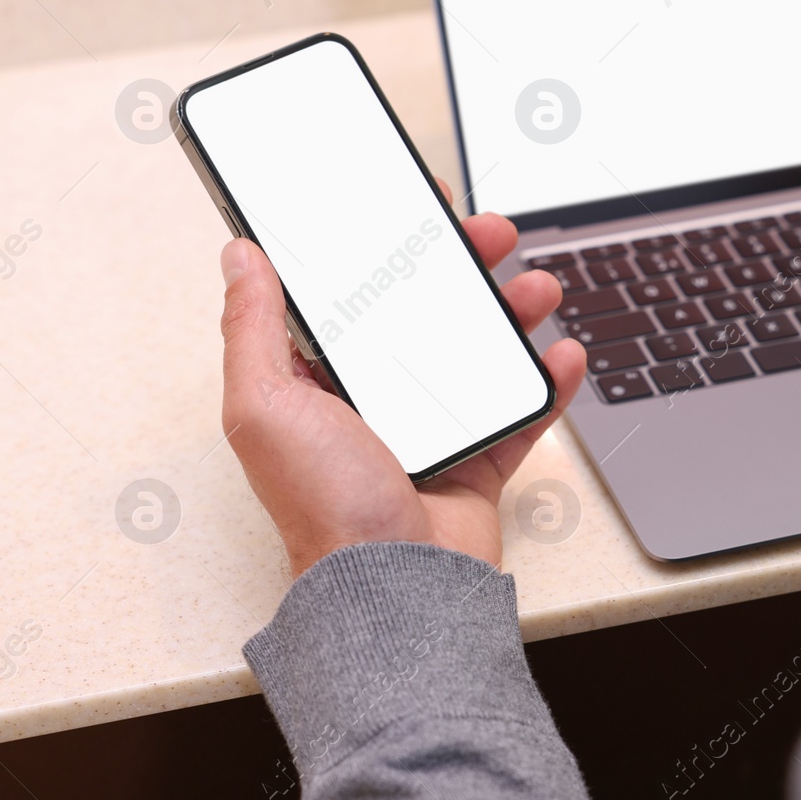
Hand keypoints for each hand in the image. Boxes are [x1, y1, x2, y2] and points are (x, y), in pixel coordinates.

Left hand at [217, 195, 584, 575]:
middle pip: (426, 312)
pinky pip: (523, 410)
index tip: (413, 209)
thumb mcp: (263, 406)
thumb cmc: (323, 506)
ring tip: (537, 287)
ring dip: (513, 312)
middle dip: (463, 266)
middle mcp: (376, 399)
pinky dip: (549, 382)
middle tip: (491, 233)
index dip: (383, 248)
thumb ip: (251, 328)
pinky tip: (562, 354)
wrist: (396, 590)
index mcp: (319, 381)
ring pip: (481, 351)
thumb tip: (238, 256)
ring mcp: (433, 429)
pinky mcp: (480, 459)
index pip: (353, 296)